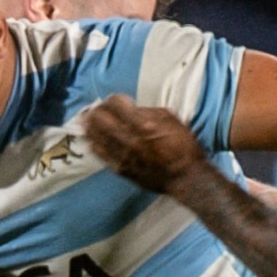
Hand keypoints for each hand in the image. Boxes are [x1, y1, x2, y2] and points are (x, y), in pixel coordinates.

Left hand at [83, 95, 206, 193]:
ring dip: (91, 125)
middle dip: (98, 110)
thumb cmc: (183, 146)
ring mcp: (121, 155)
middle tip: (102, 110)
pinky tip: (95, 138)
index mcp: (142, 123)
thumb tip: (131, 108)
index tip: (119, 101)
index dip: (114, 99)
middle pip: (98, 117)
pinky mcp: (119, 168)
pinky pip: (98, 153)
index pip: (113, 103)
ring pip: (93, 135)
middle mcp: (127, 138)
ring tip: (92, 121)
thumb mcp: (171, 119)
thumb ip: (148, 111)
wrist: (185, 177)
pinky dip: (94, 142)